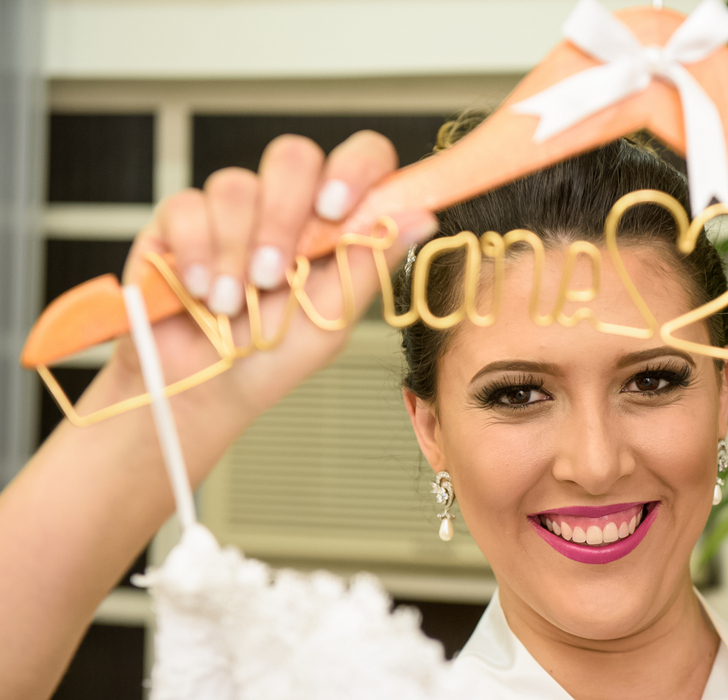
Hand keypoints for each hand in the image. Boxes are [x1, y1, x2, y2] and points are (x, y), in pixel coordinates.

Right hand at [104, 130, 436, 434]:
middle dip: (283, 215)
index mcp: (334, 224)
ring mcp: (232, 210)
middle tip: (274, 273)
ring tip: (232, 303)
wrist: (202, 390)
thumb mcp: (332, 317)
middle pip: (293, 156)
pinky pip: (187, 206)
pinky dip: (196, 252)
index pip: (359, 161)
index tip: (336, 209)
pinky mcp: (178, 220)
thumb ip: (371, 261)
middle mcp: (286, 207)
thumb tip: (424, 217)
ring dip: (236, 250)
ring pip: (236, 185)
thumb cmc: (272, 358)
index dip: (353, 169)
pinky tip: (200, 291)